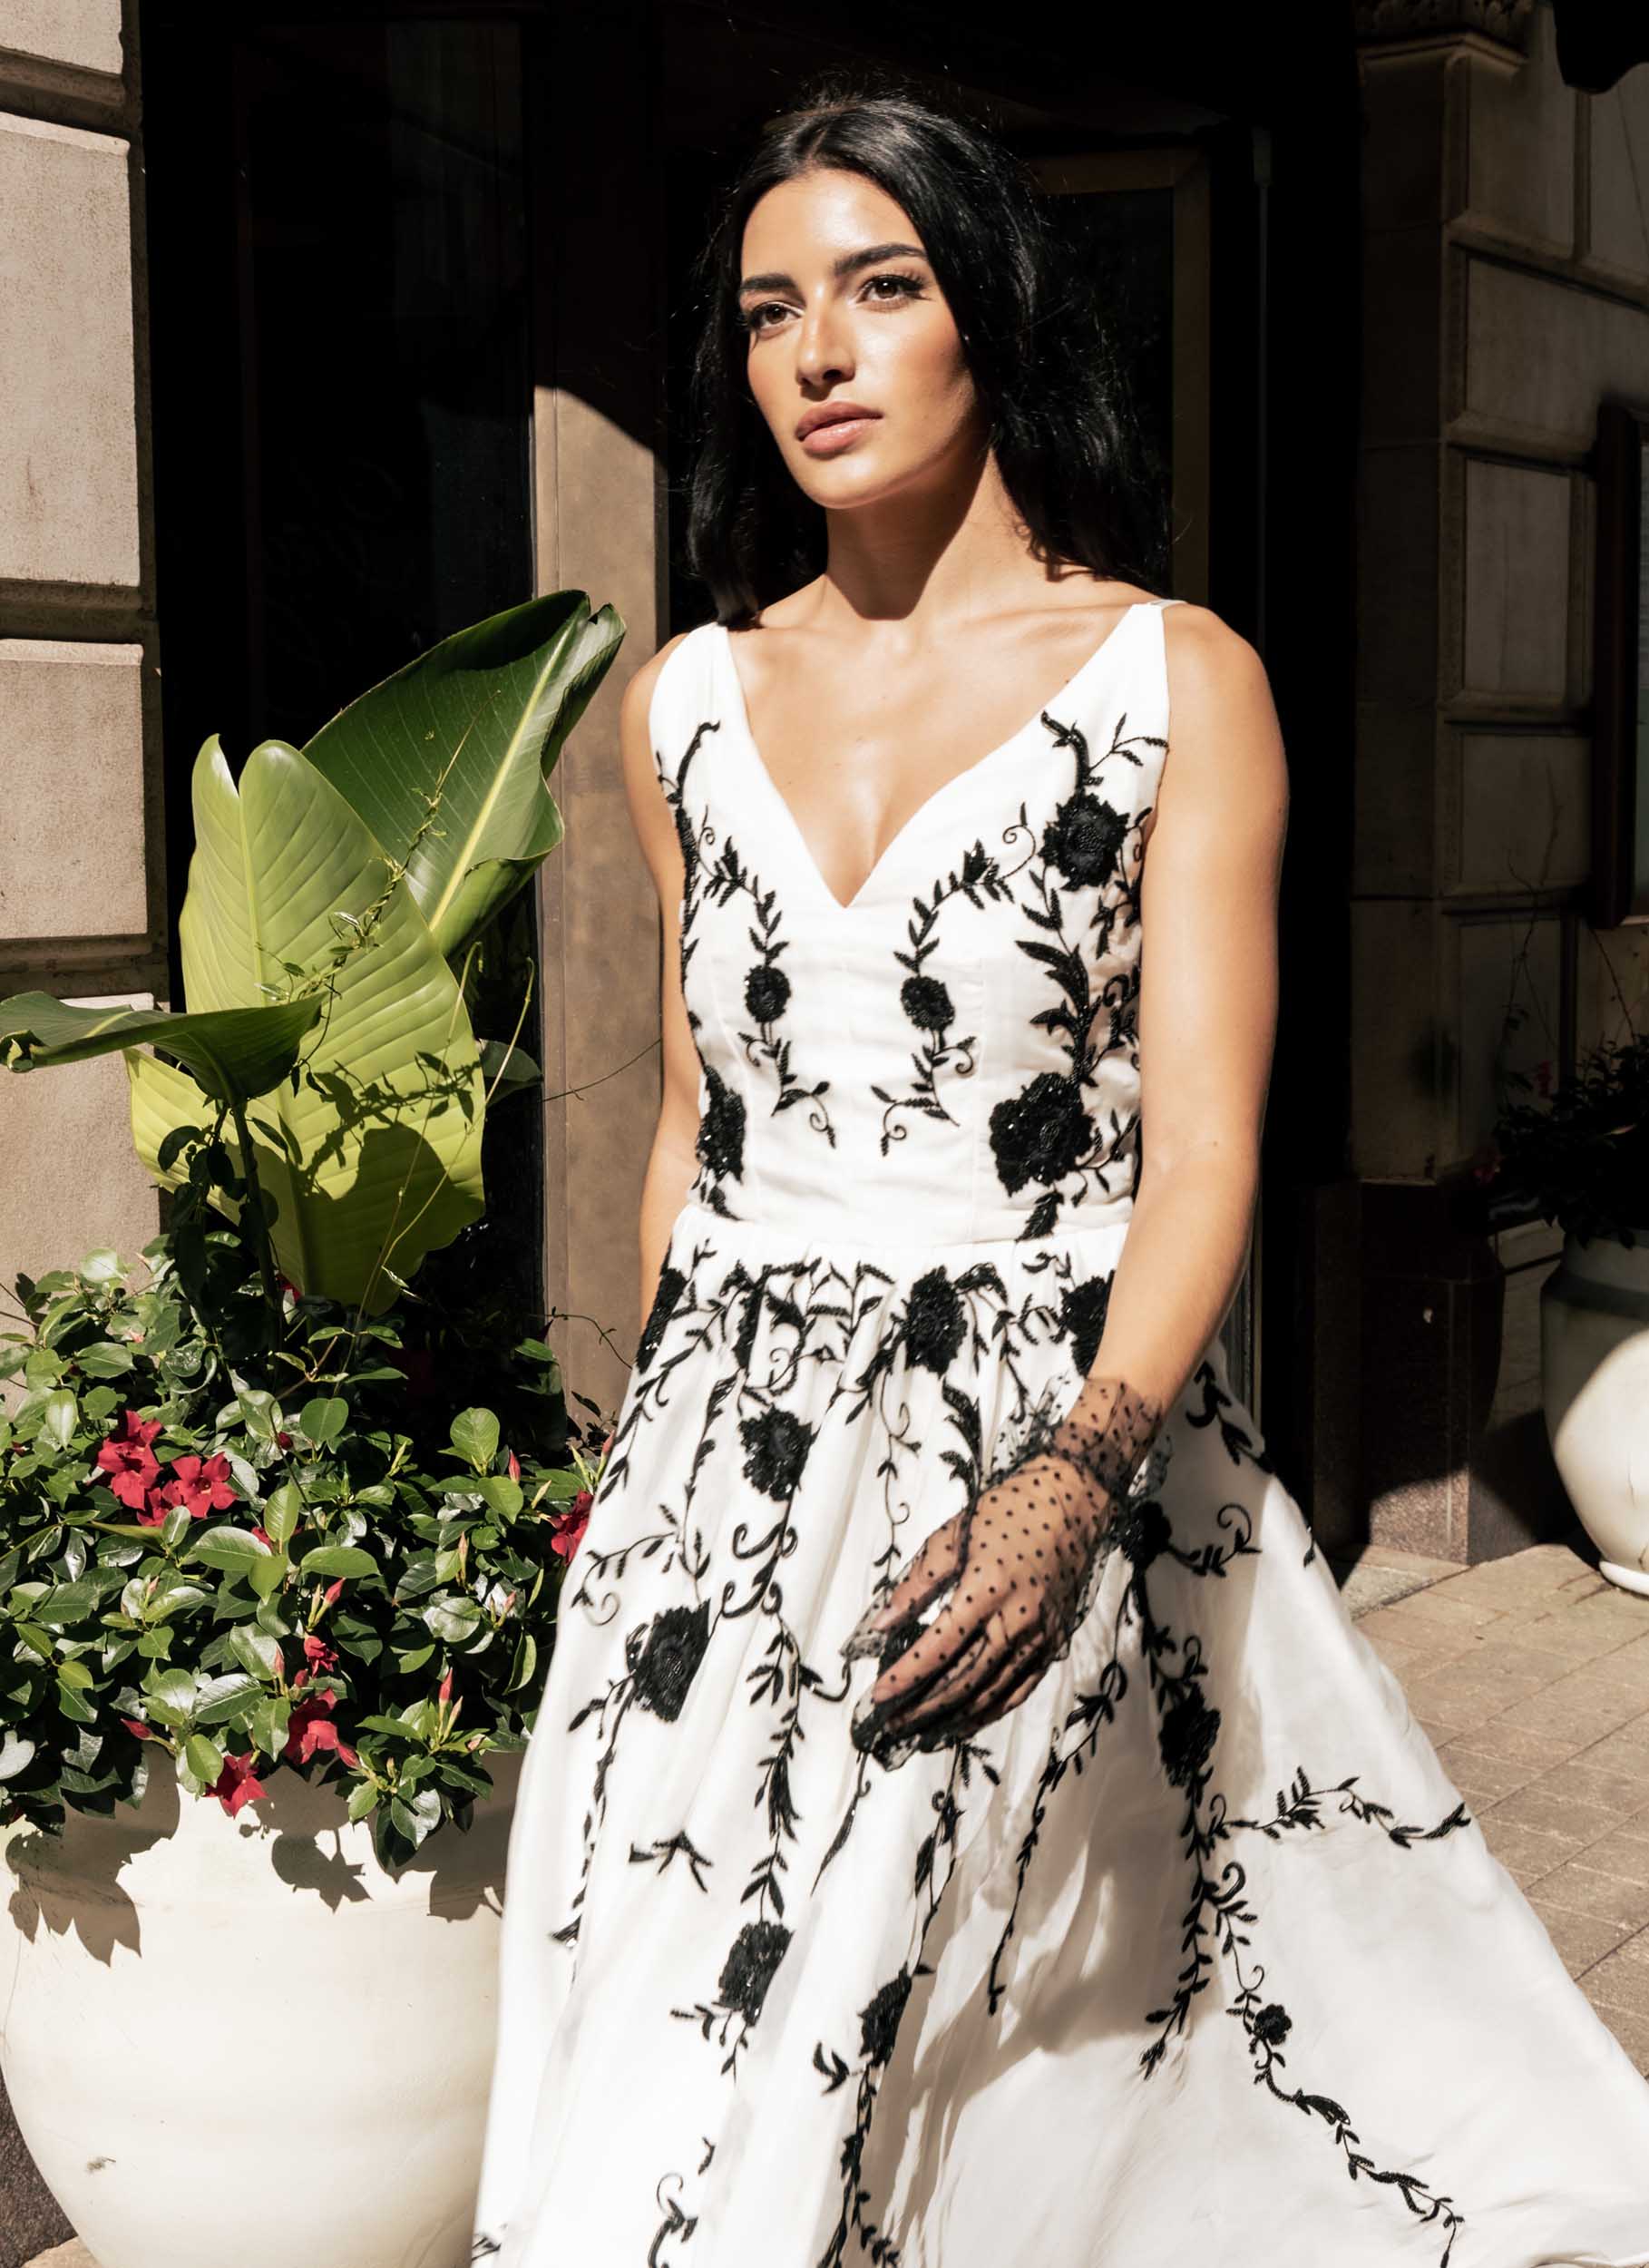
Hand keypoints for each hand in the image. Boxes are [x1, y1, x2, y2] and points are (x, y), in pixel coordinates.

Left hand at [838, 1378, 1164, 1766]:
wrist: (1072, 1501)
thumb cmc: (1007, 1510)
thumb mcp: (951, 1536)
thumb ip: (916, 1585)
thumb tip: (881, 1625)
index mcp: (988, 1588)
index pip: (939, 1647)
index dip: (906, 1676)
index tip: (877, 1697)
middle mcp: (1018, 1619)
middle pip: (964, 1679)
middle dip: (923, 1707)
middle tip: (891, 1725)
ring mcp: (1041, 1636)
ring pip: (992, 1692)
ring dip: (953, 1719)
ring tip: (920, 1735)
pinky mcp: (1054, 1642)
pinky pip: (1019, 1688)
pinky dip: (990, 1710)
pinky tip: (965, 1722)